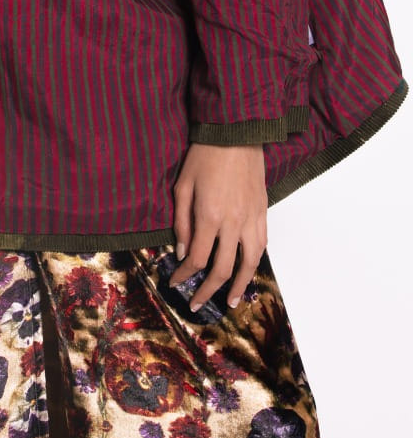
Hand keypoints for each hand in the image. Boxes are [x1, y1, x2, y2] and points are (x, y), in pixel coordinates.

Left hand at [169, 141, 267, 311]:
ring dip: (240, 286)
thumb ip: (181, 221)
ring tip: (232, 302)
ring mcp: (251, 219)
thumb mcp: (182, 185)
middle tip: (197, 304)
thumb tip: (181, 250)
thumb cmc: (204, 156)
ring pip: (248, 263)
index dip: (184, 275)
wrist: (236, 133)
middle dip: (208, 291)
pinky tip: (248, 271)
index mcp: (209, 216)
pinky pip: (261, 245)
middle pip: (223, 269)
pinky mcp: (263, 213)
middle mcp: (233, 224)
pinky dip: (255, 263)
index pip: (196, 258)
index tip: (174, 283)